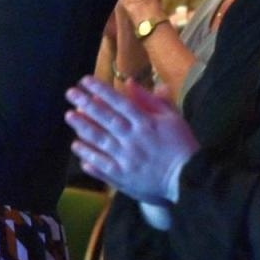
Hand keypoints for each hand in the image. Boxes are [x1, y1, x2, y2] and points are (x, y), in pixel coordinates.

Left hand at [65, 76, 196, 204]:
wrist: (189, 178)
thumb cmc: (182, 145)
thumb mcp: (172, 118)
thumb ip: (151, 100)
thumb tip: (130, 83)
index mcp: (146, 123)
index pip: (119, 102)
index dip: (101, 90)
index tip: (85, 80)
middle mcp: (133, 139)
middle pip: (105, 119)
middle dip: (86, 104)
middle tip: (70, 93)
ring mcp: (126, 159)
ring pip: (100, 141)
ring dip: (83, 127)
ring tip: (70, 116)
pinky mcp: (123, 177)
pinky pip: (101, 166)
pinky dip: (88, 156)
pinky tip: (77, 147)